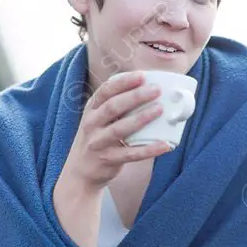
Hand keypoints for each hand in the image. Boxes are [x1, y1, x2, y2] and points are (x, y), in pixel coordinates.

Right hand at [63, 70, 172, 190]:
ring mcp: (99, 142)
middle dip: (135, 96)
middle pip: (113, 107)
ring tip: (160, 110)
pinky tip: (165, 145)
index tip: (142, 76)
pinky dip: (149, 150)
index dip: (123, 82)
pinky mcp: (108, 160)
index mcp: (92, 110)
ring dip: (141, 118)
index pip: (105, 91)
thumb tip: (148, 91)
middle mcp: (92, 124)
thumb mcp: (98, 119)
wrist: (81, 170)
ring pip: (120, 129)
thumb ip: (116, 107)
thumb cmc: (97, 139)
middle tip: (156, 90)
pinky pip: (131, 154)